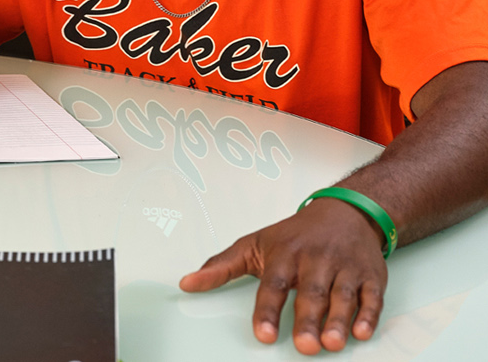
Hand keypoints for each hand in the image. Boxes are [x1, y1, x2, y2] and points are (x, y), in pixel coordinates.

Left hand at [180, 198, 387, 353]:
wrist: (345, 212)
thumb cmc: (295, 234)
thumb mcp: (254, 244)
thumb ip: (222, 267)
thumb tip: (187, 283)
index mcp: (284, 255)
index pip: (273, 285)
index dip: (267, 311)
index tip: (264, 335)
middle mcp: (314, 261)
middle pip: (310, 294)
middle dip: (307, 320)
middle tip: (304, 346)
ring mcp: (344, 268)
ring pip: (342, 296)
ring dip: (337, 321)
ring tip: (331, 344)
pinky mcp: (370, 276)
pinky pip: (372, 296)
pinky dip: (369, 315)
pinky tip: (361, 332)